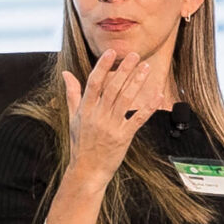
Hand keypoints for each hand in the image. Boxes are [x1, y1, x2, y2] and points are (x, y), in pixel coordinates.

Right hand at [66, 39, 172, 173]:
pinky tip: (157, 94)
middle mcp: (98, 116)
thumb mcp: (73, 118)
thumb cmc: (80, 144)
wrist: (87, 171)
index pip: (94, 83)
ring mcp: (111, 127)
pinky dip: (149, 106)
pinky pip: (138, 118)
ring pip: (126, 99)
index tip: (112, 52)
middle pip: (113, 88)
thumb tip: (65, 73)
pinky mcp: (123, 137)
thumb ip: (71, 94)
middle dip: (125, 70)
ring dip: (137, 82)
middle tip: (135, 55)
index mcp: (85, 110)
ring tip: (146, 67)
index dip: (103, 66)